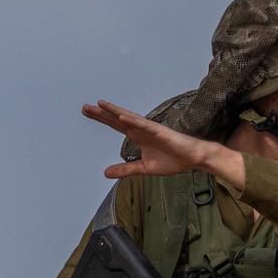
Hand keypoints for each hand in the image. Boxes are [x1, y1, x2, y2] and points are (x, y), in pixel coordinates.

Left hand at [82, 100, 214, 177]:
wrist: (193, 159)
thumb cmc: (173, 160)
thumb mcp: (144, 168)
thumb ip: (126, 169)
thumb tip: (106, 172)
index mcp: (138, 137)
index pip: (115, 125)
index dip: (102, 118)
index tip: (87, 112)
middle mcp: (141, 130)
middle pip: (117, 119)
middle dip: (101, 113)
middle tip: (85, 107)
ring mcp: (150, 129)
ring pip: (129, 118)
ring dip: (114, 112)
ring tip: (100, 105)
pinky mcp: (160, 131)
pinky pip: (144, 125)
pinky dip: (132, 120)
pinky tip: (121, 116)